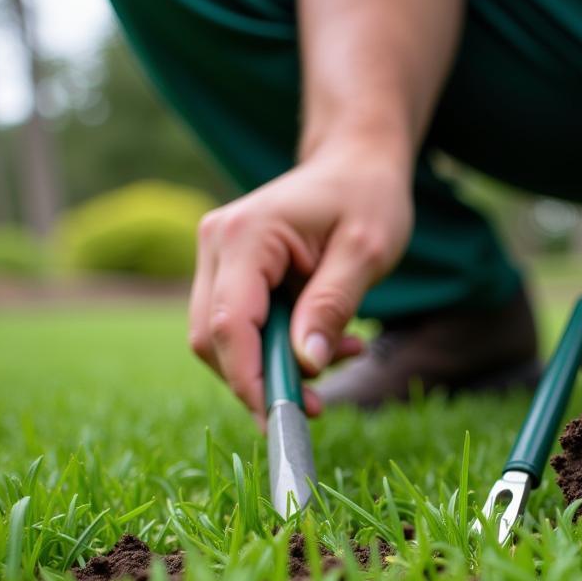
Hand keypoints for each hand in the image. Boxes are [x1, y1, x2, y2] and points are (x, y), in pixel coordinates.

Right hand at [188, 140, 412, 421]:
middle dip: (260, 381)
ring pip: (223, 340)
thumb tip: (306, 365)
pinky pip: (242, 328)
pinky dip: (279, 350)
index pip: (231, 325)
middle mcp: (217, 244)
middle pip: (214, 339)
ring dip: (276, 366)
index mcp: (246, 234)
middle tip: (318, 405)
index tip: (282, 419)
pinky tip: (327, 345)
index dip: (250, 380)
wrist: (356, 161)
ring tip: (342, 355)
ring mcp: (218, 258)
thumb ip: (332, 306)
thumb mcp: (366, 252)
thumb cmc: (367, 198)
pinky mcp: (231, 273)